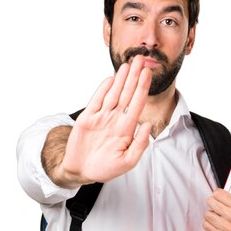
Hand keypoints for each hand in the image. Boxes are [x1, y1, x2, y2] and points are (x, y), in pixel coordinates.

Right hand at [60, 55, 151, 183]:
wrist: (81, 171)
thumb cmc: (105, 168)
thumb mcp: (127, 162)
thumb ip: (139, 145)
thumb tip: (148, 125)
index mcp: (126, 129)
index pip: (137, 104)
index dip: (142, 88)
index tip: (148, 73)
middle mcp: (115, 120)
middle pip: (127, 94)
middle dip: (134, 77)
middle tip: (141, 59)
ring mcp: (101, 117)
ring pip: (113, 94)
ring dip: (121, 79)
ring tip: (128, 64)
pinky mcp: (87, 118)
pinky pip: (97, 100)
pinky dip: (103, 89)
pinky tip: (112, 78)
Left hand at [203, 165, 230, 230]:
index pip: (217, 193)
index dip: (218, 196)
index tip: (222, 199)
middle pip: (210, 202)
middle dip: (213, 205)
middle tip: (220, 209)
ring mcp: (226, 228)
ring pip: (207, 214)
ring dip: (211, 215)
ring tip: (219, 218)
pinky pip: (205, 225)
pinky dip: (209, 225)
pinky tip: (217, 226)